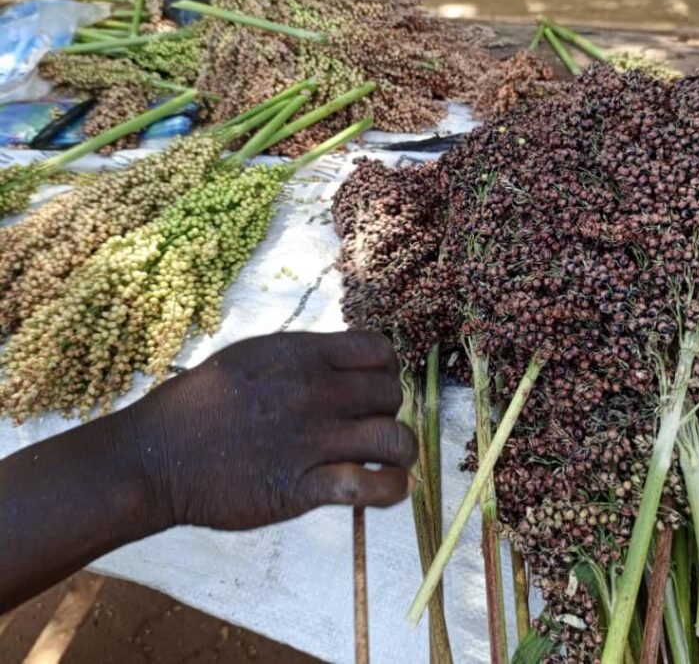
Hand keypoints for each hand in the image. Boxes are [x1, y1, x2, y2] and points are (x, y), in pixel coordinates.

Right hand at [126, 331, 416, 530]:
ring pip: (396, 439)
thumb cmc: (197, 405)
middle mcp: (313, 391)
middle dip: (390, 411)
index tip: (372, 388)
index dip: (386, 370)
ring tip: (390, 461)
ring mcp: (311, 439)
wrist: (153, 457)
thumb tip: (344, 364)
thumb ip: (302, 359)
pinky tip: (387, 490)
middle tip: (370, 428)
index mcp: (301, 355)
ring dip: (401, 452)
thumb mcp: (251, 358)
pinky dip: (391, 490)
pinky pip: (373, 486)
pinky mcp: (303, 487)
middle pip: (392, 394)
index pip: (379, 350)